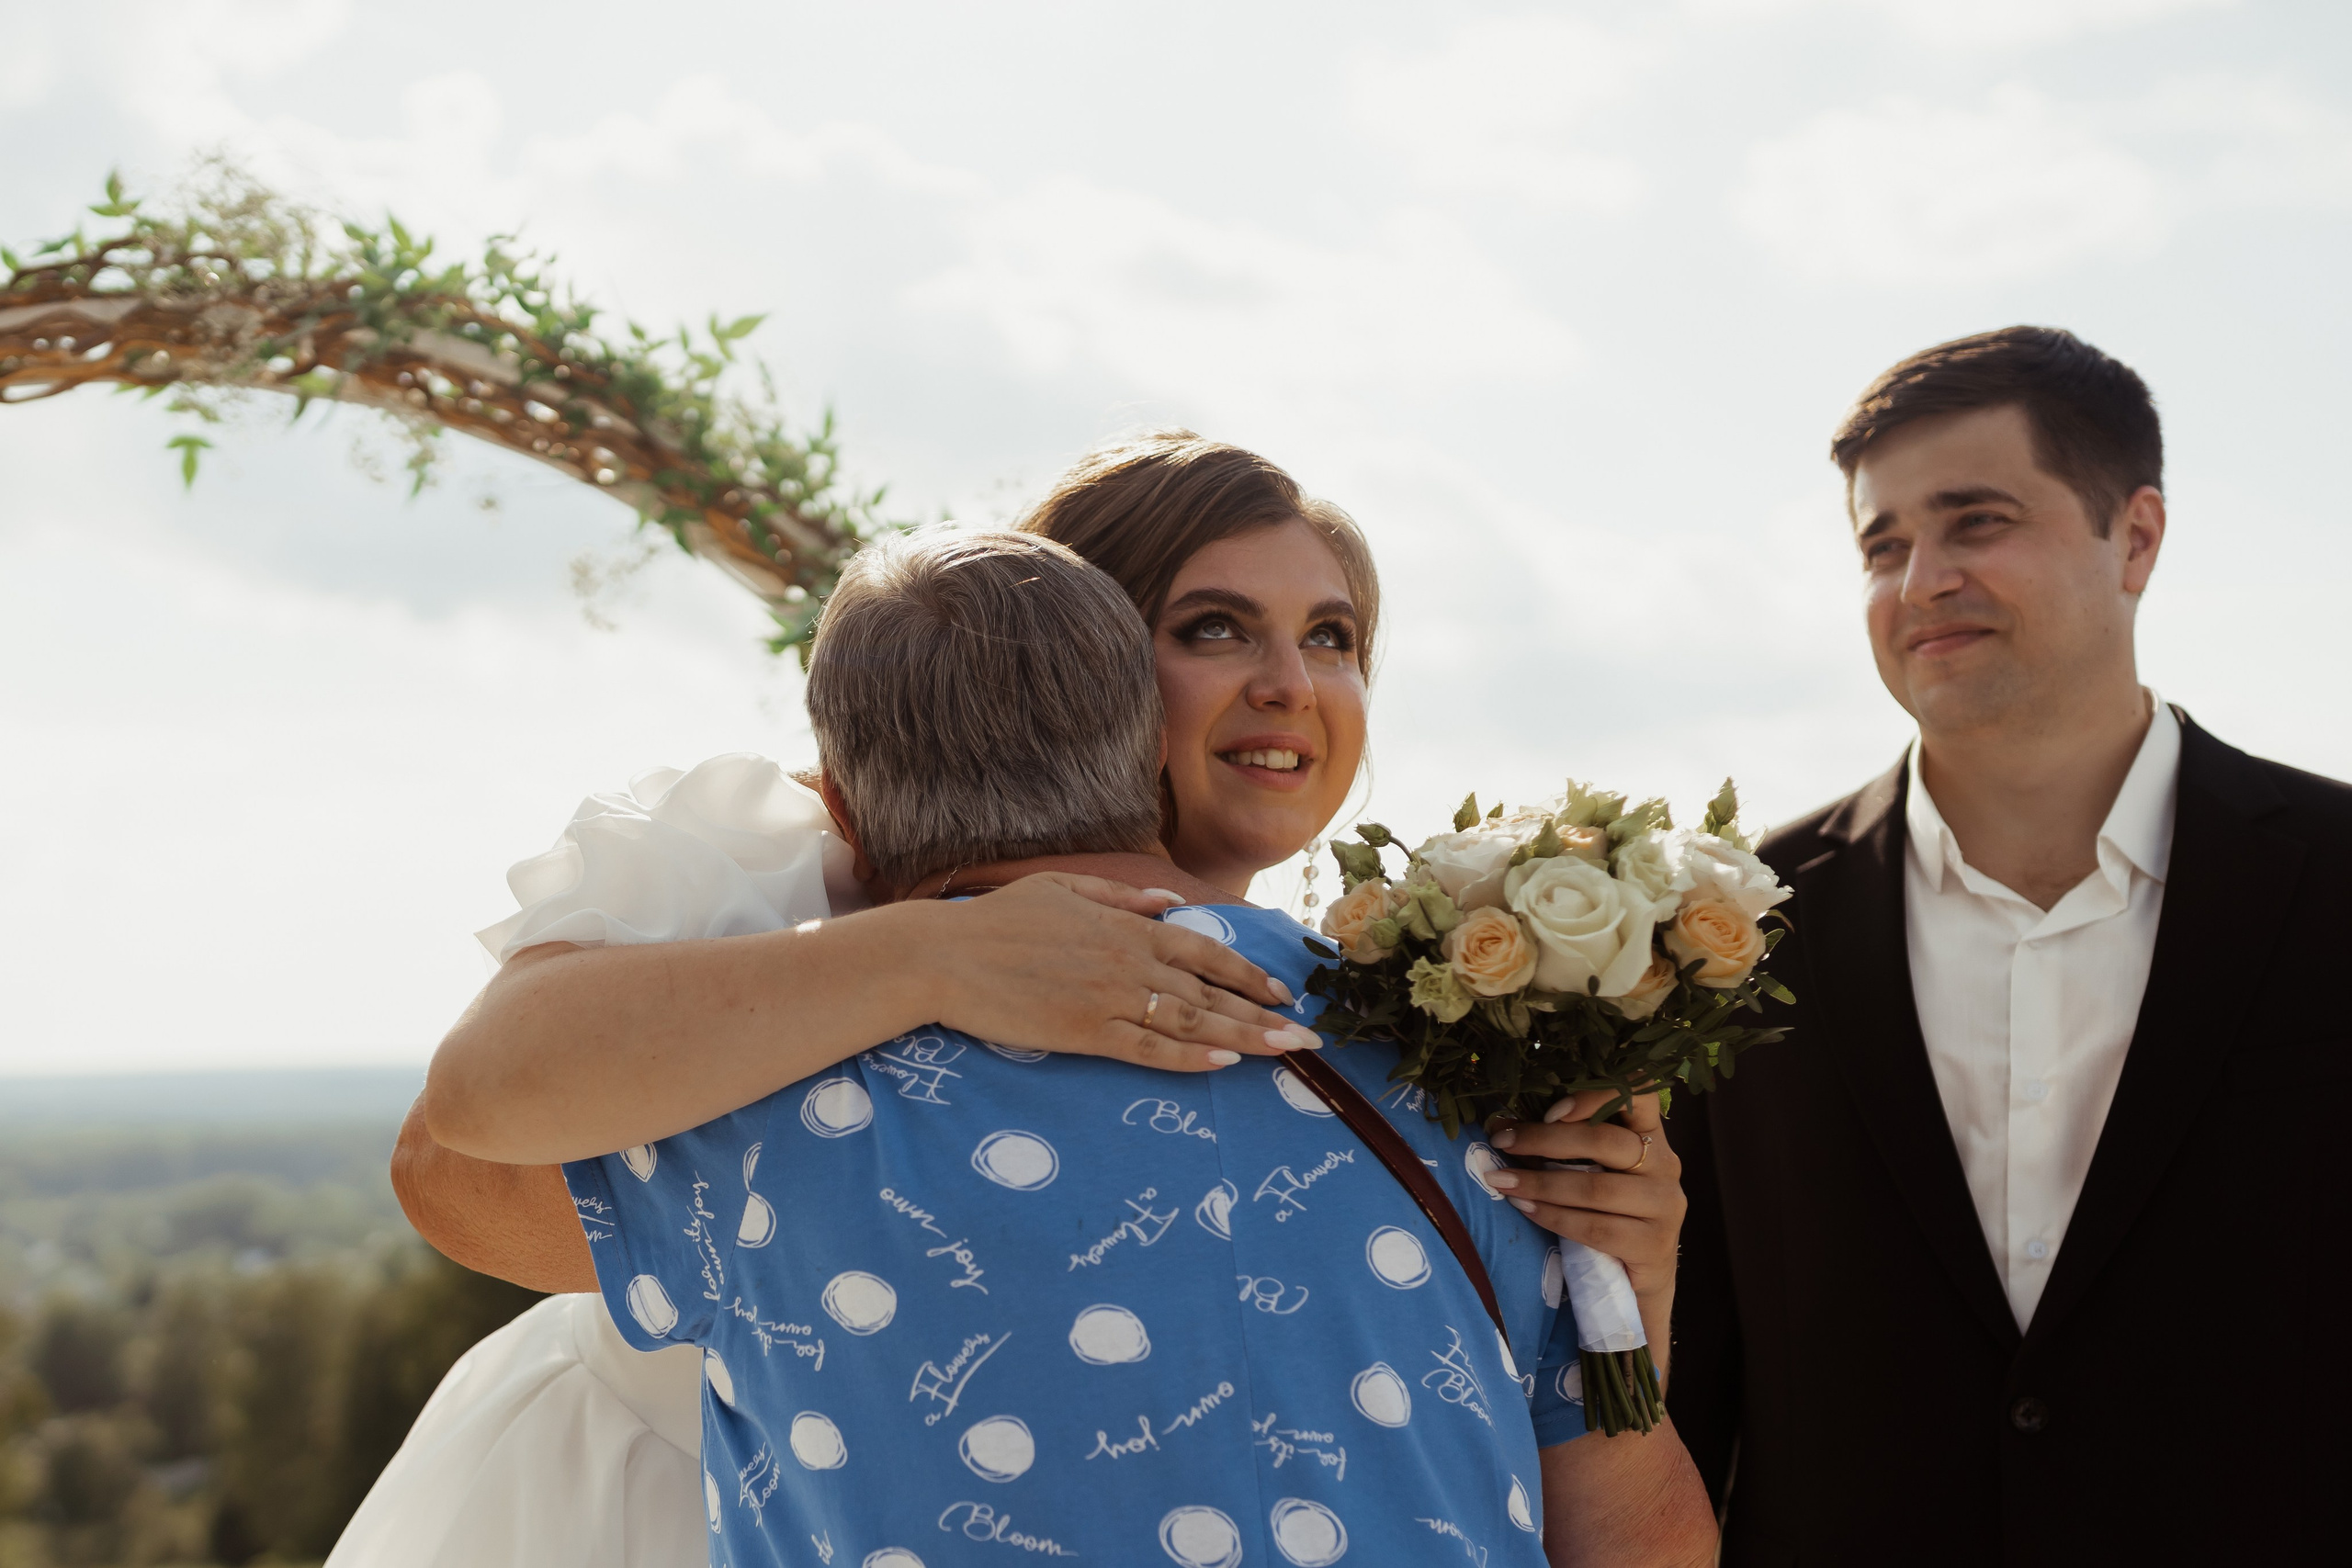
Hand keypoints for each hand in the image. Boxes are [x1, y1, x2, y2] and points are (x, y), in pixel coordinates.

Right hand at [924, 873, 1319, 1072]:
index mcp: (1127, 927)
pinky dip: (1188, 1059)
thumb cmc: (998, 920)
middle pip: (1212, 992)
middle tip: (1309, 1037)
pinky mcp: (1084, 1033)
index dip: (1250, 974)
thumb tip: (1166, 903)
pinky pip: (1148, 1050)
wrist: (945, 955)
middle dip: (1266, 1014)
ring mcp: (1109, 999)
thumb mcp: (1063, 889)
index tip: (1284, 992)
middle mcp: (1129, 961)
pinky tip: (1222, 1066)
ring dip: (1244, 1038)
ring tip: (1285, 1053)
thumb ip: (1120, 897)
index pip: (1206, 952)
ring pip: (1191, 1023)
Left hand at [1484, 1088, 1685, 1374]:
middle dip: (1546, 1139)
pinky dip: (1553, 1216)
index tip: (1550, 1109)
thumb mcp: (1593, 1172)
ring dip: (1541, 1182)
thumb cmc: (1607, 1215)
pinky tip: (1525, 1208)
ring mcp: (1665, 1208)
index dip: (1598, 1093)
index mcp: (1651, 1138)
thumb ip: (1564, 1145)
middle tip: (1501, 1140)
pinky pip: (1595, 1228)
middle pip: (1607, 1141)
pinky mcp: (1654, 1247)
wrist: (1637, 1284)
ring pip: (1596, 1188)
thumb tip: (1500, 1122)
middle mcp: (1666, 1167)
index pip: (1642, 1094)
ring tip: (1501, 1181)